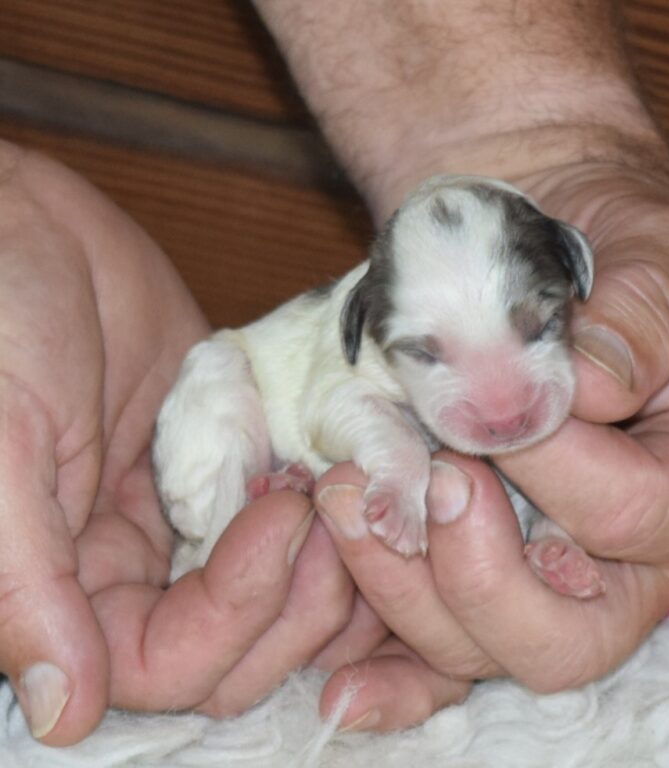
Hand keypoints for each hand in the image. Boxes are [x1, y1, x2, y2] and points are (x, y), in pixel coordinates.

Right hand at [0, 142, 353, 744]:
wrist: (30, 227)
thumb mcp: (1, 445)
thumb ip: (25, 582)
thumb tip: (66, 712)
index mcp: (68, 579)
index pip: (165, 665)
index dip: (235, 615)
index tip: (279, 517)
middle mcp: (133, 562)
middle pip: (237, 645)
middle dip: (298, 598)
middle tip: (332, 510)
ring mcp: (191, 511)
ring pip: (279, 588)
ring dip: (330, 561)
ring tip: (353, 491)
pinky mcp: (234, 457)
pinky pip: (293, 512)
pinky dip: (333, 508)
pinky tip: (356, 471)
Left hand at [253, 0, 668, 729]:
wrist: (544, 236)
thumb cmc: (611, 246)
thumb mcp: (649, 262)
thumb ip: (633, 324)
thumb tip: (569, 393)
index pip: (635, 517)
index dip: (556, 466)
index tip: (492, 400)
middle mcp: (629, 554)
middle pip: (564, 639)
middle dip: (478, 573)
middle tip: (433, 480)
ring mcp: (541, 569)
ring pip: (477, 648)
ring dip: (402, 588)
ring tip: (344, 499)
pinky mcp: (472, 561)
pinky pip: (434, 649)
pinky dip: (389, 666)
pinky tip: (340, 680)